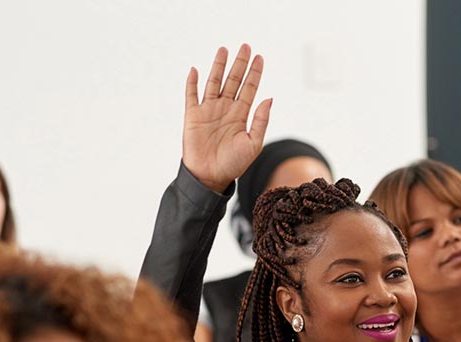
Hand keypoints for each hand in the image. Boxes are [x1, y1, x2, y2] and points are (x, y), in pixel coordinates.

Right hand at [183, 44, 271, 192]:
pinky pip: (191, 95)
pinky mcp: (193, 116)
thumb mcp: (253, 144)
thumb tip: (269, 98)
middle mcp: (225, 109)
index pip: (249, 89)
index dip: (254, 73)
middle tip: (246, 46)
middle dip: (239, 63)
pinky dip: (192, 83)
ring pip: (214, 82)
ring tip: (224, 50)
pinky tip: (196, 70)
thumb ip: (261, 121)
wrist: (210, 177)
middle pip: (233, 80)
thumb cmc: (233, 164)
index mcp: (240, 115)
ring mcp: (208, 111)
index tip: (260, 57)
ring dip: (218, 66)